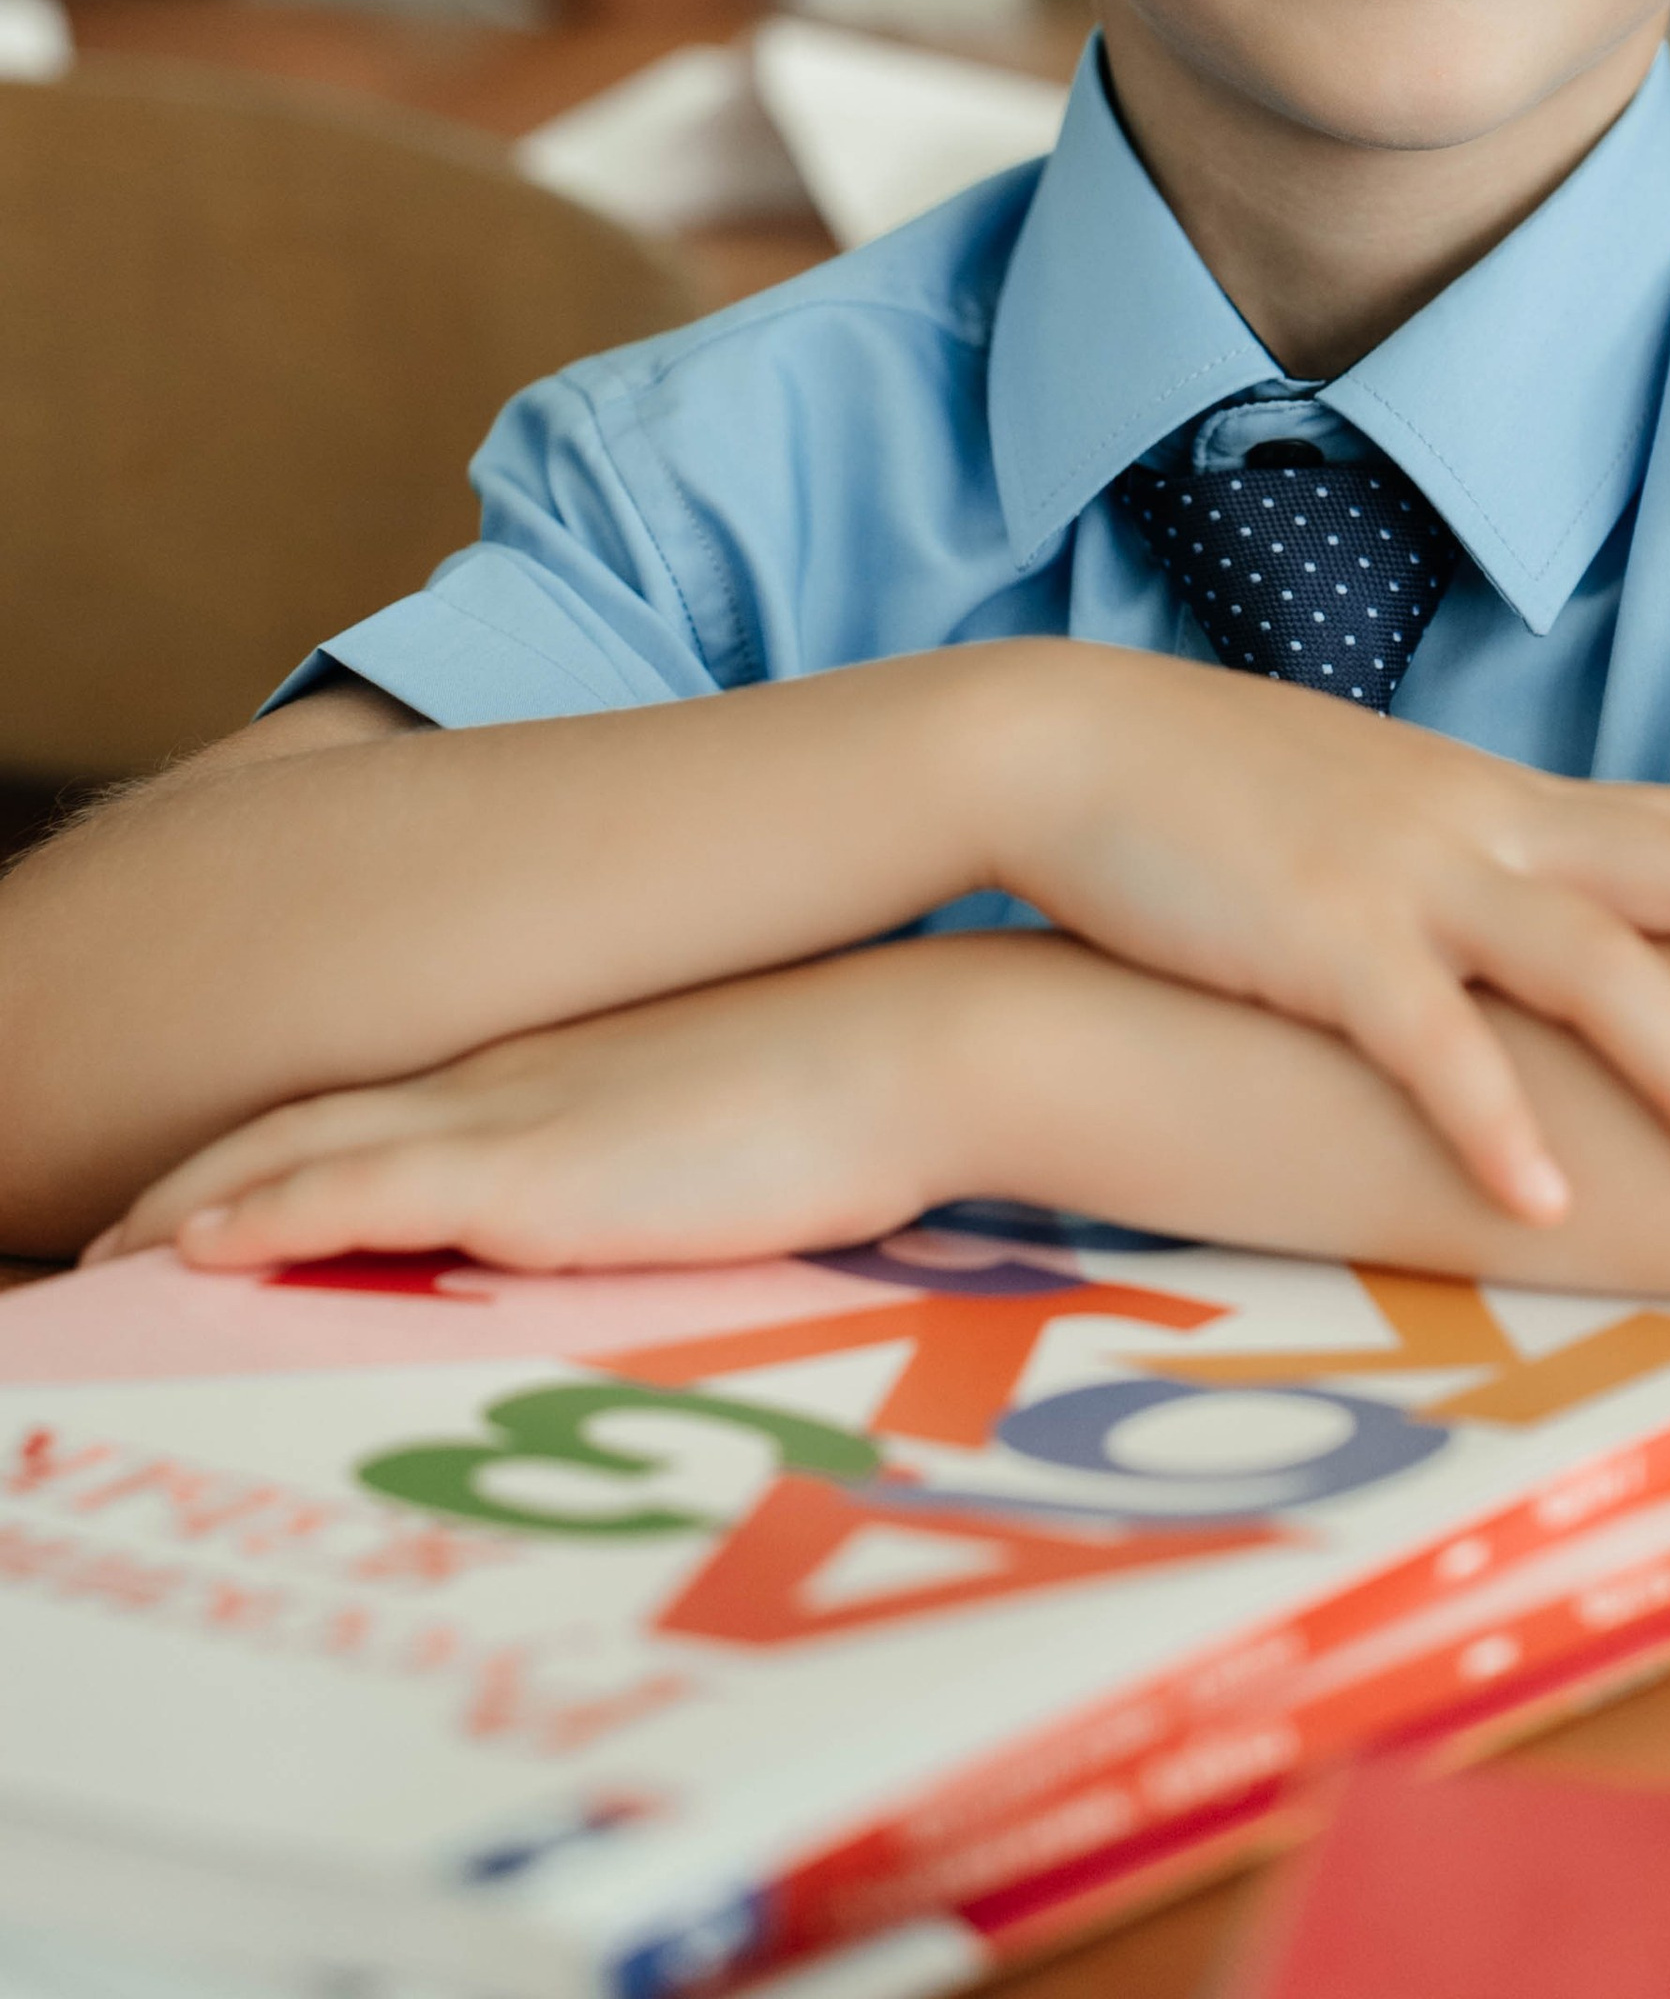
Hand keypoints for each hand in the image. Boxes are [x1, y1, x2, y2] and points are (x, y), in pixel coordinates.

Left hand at [83, 946, 986, 1277]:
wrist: (928, 1044)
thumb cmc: (869, 1088)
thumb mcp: (745, 1114)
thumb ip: (675, 1147)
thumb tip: (663, 1200)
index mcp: (559, 1063)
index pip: (381, 1102)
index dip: (281, 1142)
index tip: (212, 1193)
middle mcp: (509, 1074)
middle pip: (307, 1114)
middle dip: (199, 1176)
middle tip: (115, 1232)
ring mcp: (512, 1112)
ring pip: (297, 1149)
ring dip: (194, 1200)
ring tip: (113, 1252)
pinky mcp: (528, 1169)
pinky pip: (349, 1193)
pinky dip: (258, 1216)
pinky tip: (195, 1249)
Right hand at [991, 656, 1669, 1225]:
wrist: (1063, 741)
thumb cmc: (1208, 791)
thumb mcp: (1369, 807)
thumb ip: (1464, 854)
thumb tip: (1541, 912)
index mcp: (1497, 801)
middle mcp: (1481, 827)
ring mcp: (1405, 878)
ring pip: (1586, 967)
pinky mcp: (1314, 941)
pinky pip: (1424, 1042)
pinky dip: (1490, 1120)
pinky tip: (1546, 1202)